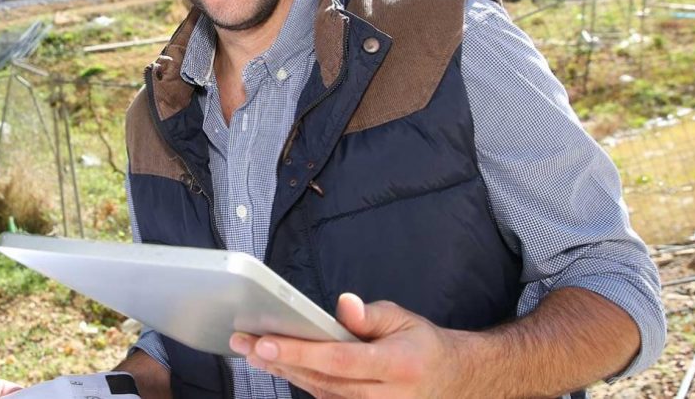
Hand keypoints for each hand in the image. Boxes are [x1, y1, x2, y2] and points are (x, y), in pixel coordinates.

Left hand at [229, 293, 467, 398]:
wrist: (450, 381)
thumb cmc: (421, 344)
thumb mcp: (402, 319)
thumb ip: (369, 316)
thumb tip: (343, 304)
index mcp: (396, 366)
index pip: (340, 360)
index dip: (302, 352)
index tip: (268, 341)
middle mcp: (384, 396)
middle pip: (321, 379)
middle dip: (279, 359)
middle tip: (244, 342)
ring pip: (319, 392)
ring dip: (283, 371)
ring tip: (251, 350)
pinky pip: (325, 398)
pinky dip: (299, 380)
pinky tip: (276, 364)